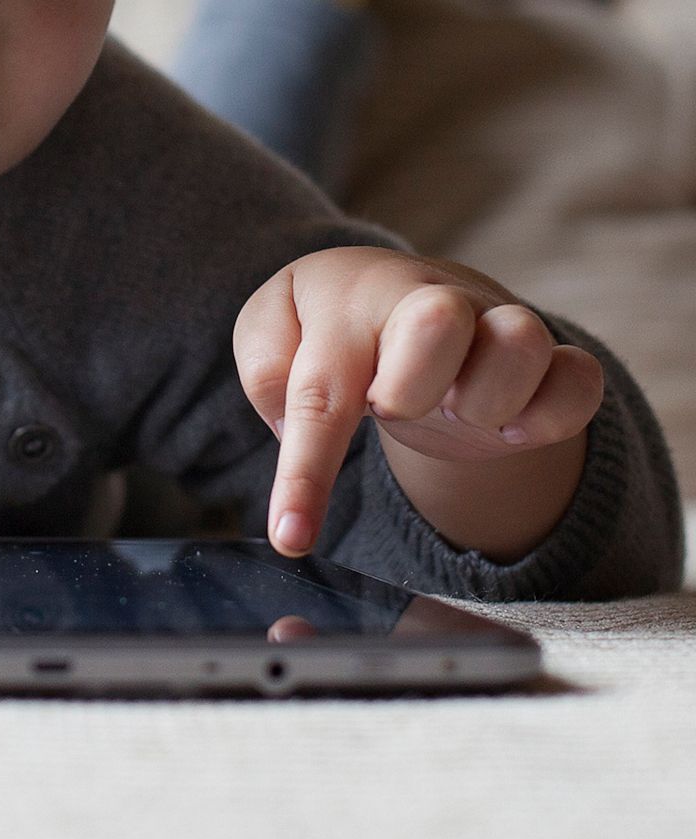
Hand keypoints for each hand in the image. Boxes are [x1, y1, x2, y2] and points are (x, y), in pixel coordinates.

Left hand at [233, 247, 601, 557]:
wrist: (404, 297)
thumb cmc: (328, 327)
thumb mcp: (271, 334)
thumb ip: (266, 374)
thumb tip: (295, 429)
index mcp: (351, 295)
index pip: (320, 391)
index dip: (305, 472)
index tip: (291, 537)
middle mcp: (431, 298)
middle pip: (436, 323)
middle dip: (406, 389)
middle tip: (388, 406)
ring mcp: (499, 322)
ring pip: (522, 342)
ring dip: (482, 401)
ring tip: (450, 413)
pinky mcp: (552, 358)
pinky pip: (578, 381)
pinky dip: (550, 417)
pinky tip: (508, 430)